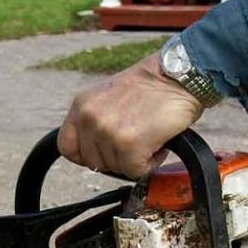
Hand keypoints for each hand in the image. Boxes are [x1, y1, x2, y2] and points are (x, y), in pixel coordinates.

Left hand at [58, 52, 203, 178]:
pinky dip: (151, 163)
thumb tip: (91, 150)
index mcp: (81, 106)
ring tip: (148, 135)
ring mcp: (108, 133)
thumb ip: (94, 120)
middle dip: (115, 157)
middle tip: (136, 138)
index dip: (85, 155)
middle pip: (92, 163)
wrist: (181, 75)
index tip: (102, 153)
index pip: (66, 147)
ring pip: (116, 168)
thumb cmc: (151, 86)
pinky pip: (135, 172)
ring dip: (136, 158)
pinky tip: (158, 143)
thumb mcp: (108, 97)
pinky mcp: (129, 146)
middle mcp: (90, 118)